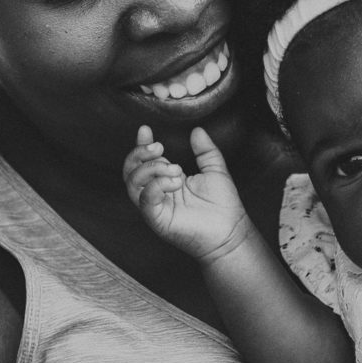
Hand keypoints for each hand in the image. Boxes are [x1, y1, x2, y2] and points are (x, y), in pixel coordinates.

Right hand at [123, 126, 253, 263]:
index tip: (145, 130)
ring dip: (152, 169)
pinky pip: (145, 200)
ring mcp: (155, 207)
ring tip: (176, 170)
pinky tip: (175, 183)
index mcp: (167, 180)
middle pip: (131, 171)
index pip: (144, 161)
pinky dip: (156, 186)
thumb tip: (197, 131)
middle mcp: (157, 193)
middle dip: (140, 154)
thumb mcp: (215, 169)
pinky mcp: (158, 220)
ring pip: (133, 183)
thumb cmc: (223, 206)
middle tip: (159, 147)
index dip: (141, 145)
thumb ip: (205, 150)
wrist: (230, 232)